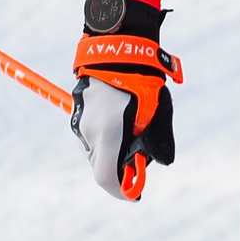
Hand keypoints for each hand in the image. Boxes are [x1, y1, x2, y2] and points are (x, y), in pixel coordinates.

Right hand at [71, 1, 182, 201]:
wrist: (116, 46)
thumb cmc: (140, 78)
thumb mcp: (156, 110)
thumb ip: (156, 138)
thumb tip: (160, 161)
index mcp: (108, 134)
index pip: (106, 177)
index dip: (121, 191)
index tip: (135, 194)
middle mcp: (89, 132)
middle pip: (102, 165)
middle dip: (121, 168)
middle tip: (141, 158)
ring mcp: (81, 122)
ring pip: (97, 149)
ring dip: (114, 150)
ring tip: (135, 127)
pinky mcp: (78, 112)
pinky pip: (92, 134)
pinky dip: (106, 136)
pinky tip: (122, 118)